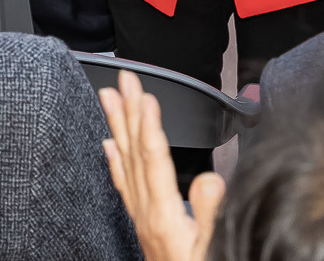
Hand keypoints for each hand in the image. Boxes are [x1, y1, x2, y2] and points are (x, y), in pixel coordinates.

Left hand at [99, 69, 222, 260]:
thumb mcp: (214, 248)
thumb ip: (211, 213)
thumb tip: (209, 178)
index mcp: (165, 215)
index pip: (154, 160)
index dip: (149, 125)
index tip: (144, 95)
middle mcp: (147, 212)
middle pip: (134, 153)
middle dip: (129, 112)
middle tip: (123, 79)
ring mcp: (142, 216)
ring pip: (126, 162)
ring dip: (118, 126)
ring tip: (108, 97)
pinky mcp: (143, 222)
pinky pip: (124, 183)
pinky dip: (116, 159)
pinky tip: (109, 143)